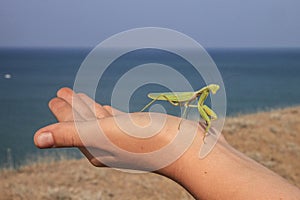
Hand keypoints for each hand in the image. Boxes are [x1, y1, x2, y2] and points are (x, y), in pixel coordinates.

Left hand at [34, 88, 203, 171]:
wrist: (187, 148)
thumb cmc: (146, 140)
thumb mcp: (104, 135)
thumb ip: (70, 135)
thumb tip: (37, 139)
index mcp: (96, 147)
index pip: (72, 126)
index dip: (61, 112)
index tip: (55, 97)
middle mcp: (108, 144)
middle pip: (84, 122)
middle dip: (72, 107)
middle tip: (62, 92)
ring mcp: (124, 137)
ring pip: (100, 119)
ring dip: (89, 107)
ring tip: (80, 95)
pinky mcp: (140, 129)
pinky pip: (117, 119)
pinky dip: (108, 111)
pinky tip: (107, 107)